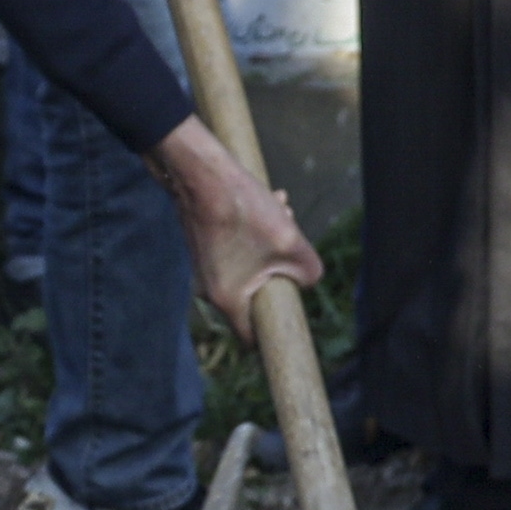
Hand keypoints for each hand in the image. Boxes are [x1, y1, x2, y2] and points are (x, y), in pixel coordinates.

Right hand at [153, 121, 320, 330]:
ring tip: (283, 210)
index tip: (287, 318)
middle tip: (292, 242)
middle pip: (255, 293)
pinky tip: (268, 201)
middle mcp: (209, 289)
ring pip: (250, 263)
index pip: (250, 336)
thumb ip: (309, 272)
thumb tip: (306, 280)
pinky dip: (254, 231)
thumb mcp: (291, 244)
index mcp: (228, 300)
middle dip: (279, 268)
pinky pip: (236, 248)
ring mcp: (204, 267)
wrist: (202, 173)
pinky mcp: (203, 245)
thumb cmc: (245, 212)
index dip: (272, 331)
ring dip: (271, 243)